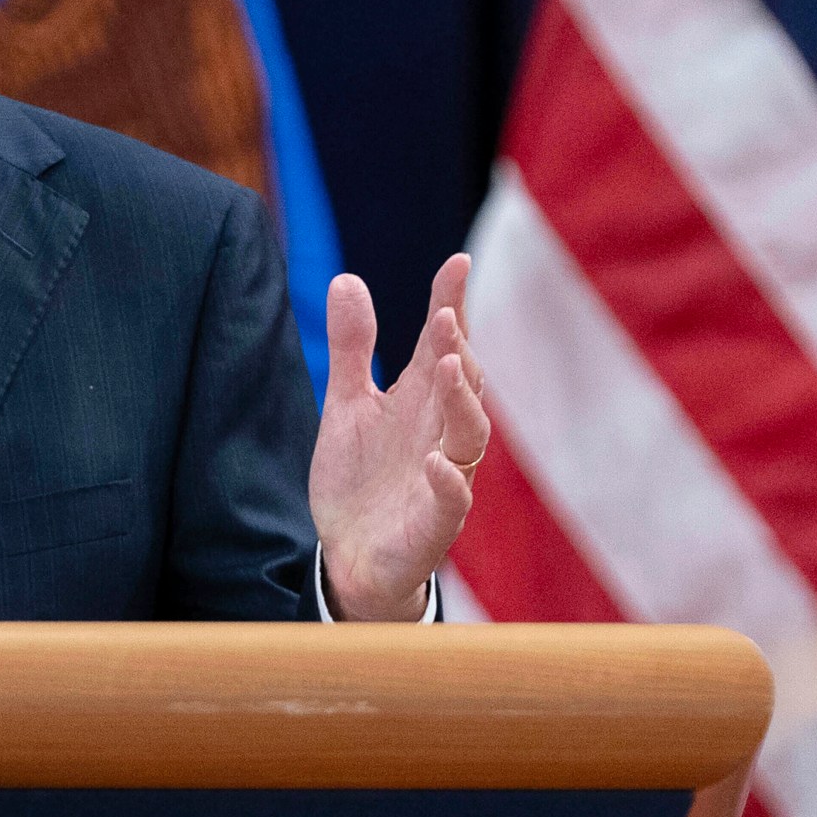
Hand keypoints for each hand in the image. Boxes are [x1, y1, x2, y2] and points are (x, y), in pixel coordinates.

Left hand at [307, 254, 488, 620]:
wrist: (349, 555)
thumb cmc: (359, 477)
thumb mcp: (346, 404)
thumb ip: (351, 348)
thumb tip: (346, 278)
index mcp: (421, 399)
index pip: (444, 343)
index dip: (452, 303)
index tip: (457, 262)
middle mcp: (440, 431)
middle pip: (464, 382)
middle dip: (459, 348)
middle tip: (446, 315)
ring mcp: (444, 476)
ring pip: (470, 434)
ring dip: (462, 401)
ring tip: (450, 367)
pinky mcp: (435, 522)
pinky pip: (453, 500)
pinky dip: (448, 481)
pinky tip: (435, 462)